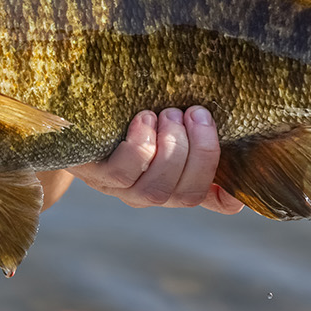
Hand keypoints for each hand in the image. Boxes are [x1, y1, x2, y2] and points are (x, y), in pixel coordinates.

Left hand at [71, 107, 243, 213]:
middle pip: (186, 194)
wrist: (66, 117)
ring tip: (169, 114)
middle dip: (201, 152)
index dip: (234, 195)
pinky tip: (143, 119)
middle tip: (196, 112)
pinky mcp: (94, 174)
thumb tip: (229, 109)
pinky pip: (123, 172)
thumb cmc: (122, 114)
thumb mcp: (160, 120)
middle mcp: (150, 192)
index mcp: (175, 179)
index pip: (216, 201)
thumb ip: (190, 123)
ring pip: (156, 189)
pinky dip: (140, 145)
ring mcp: (120, 189)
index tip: (244, 171)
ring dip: (172, 150)